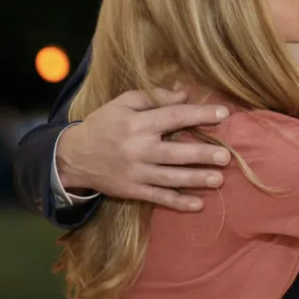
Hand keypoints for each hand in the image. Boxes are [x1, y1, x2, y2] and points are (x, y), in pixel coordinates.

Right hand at [57, 87, 231, 211]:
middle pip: (175, 153)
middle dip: (202, 155)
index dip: (199, 115)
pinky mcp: (132, 190)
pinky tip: (197, 204)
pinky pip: (158, 198)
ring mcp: (135, 173)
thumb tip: (184, 94)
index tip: (224, 114)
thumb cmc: (103, 124)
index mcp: (137, 124)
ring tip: (219, 179)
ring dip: (196, 179)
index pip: (173, 117)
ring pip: (170, 178)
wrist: (72, 156)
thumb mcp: (123, 103)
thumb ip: (154, 97)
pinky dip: (178, 202)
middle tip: (226, 156)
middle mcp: (137, 149)